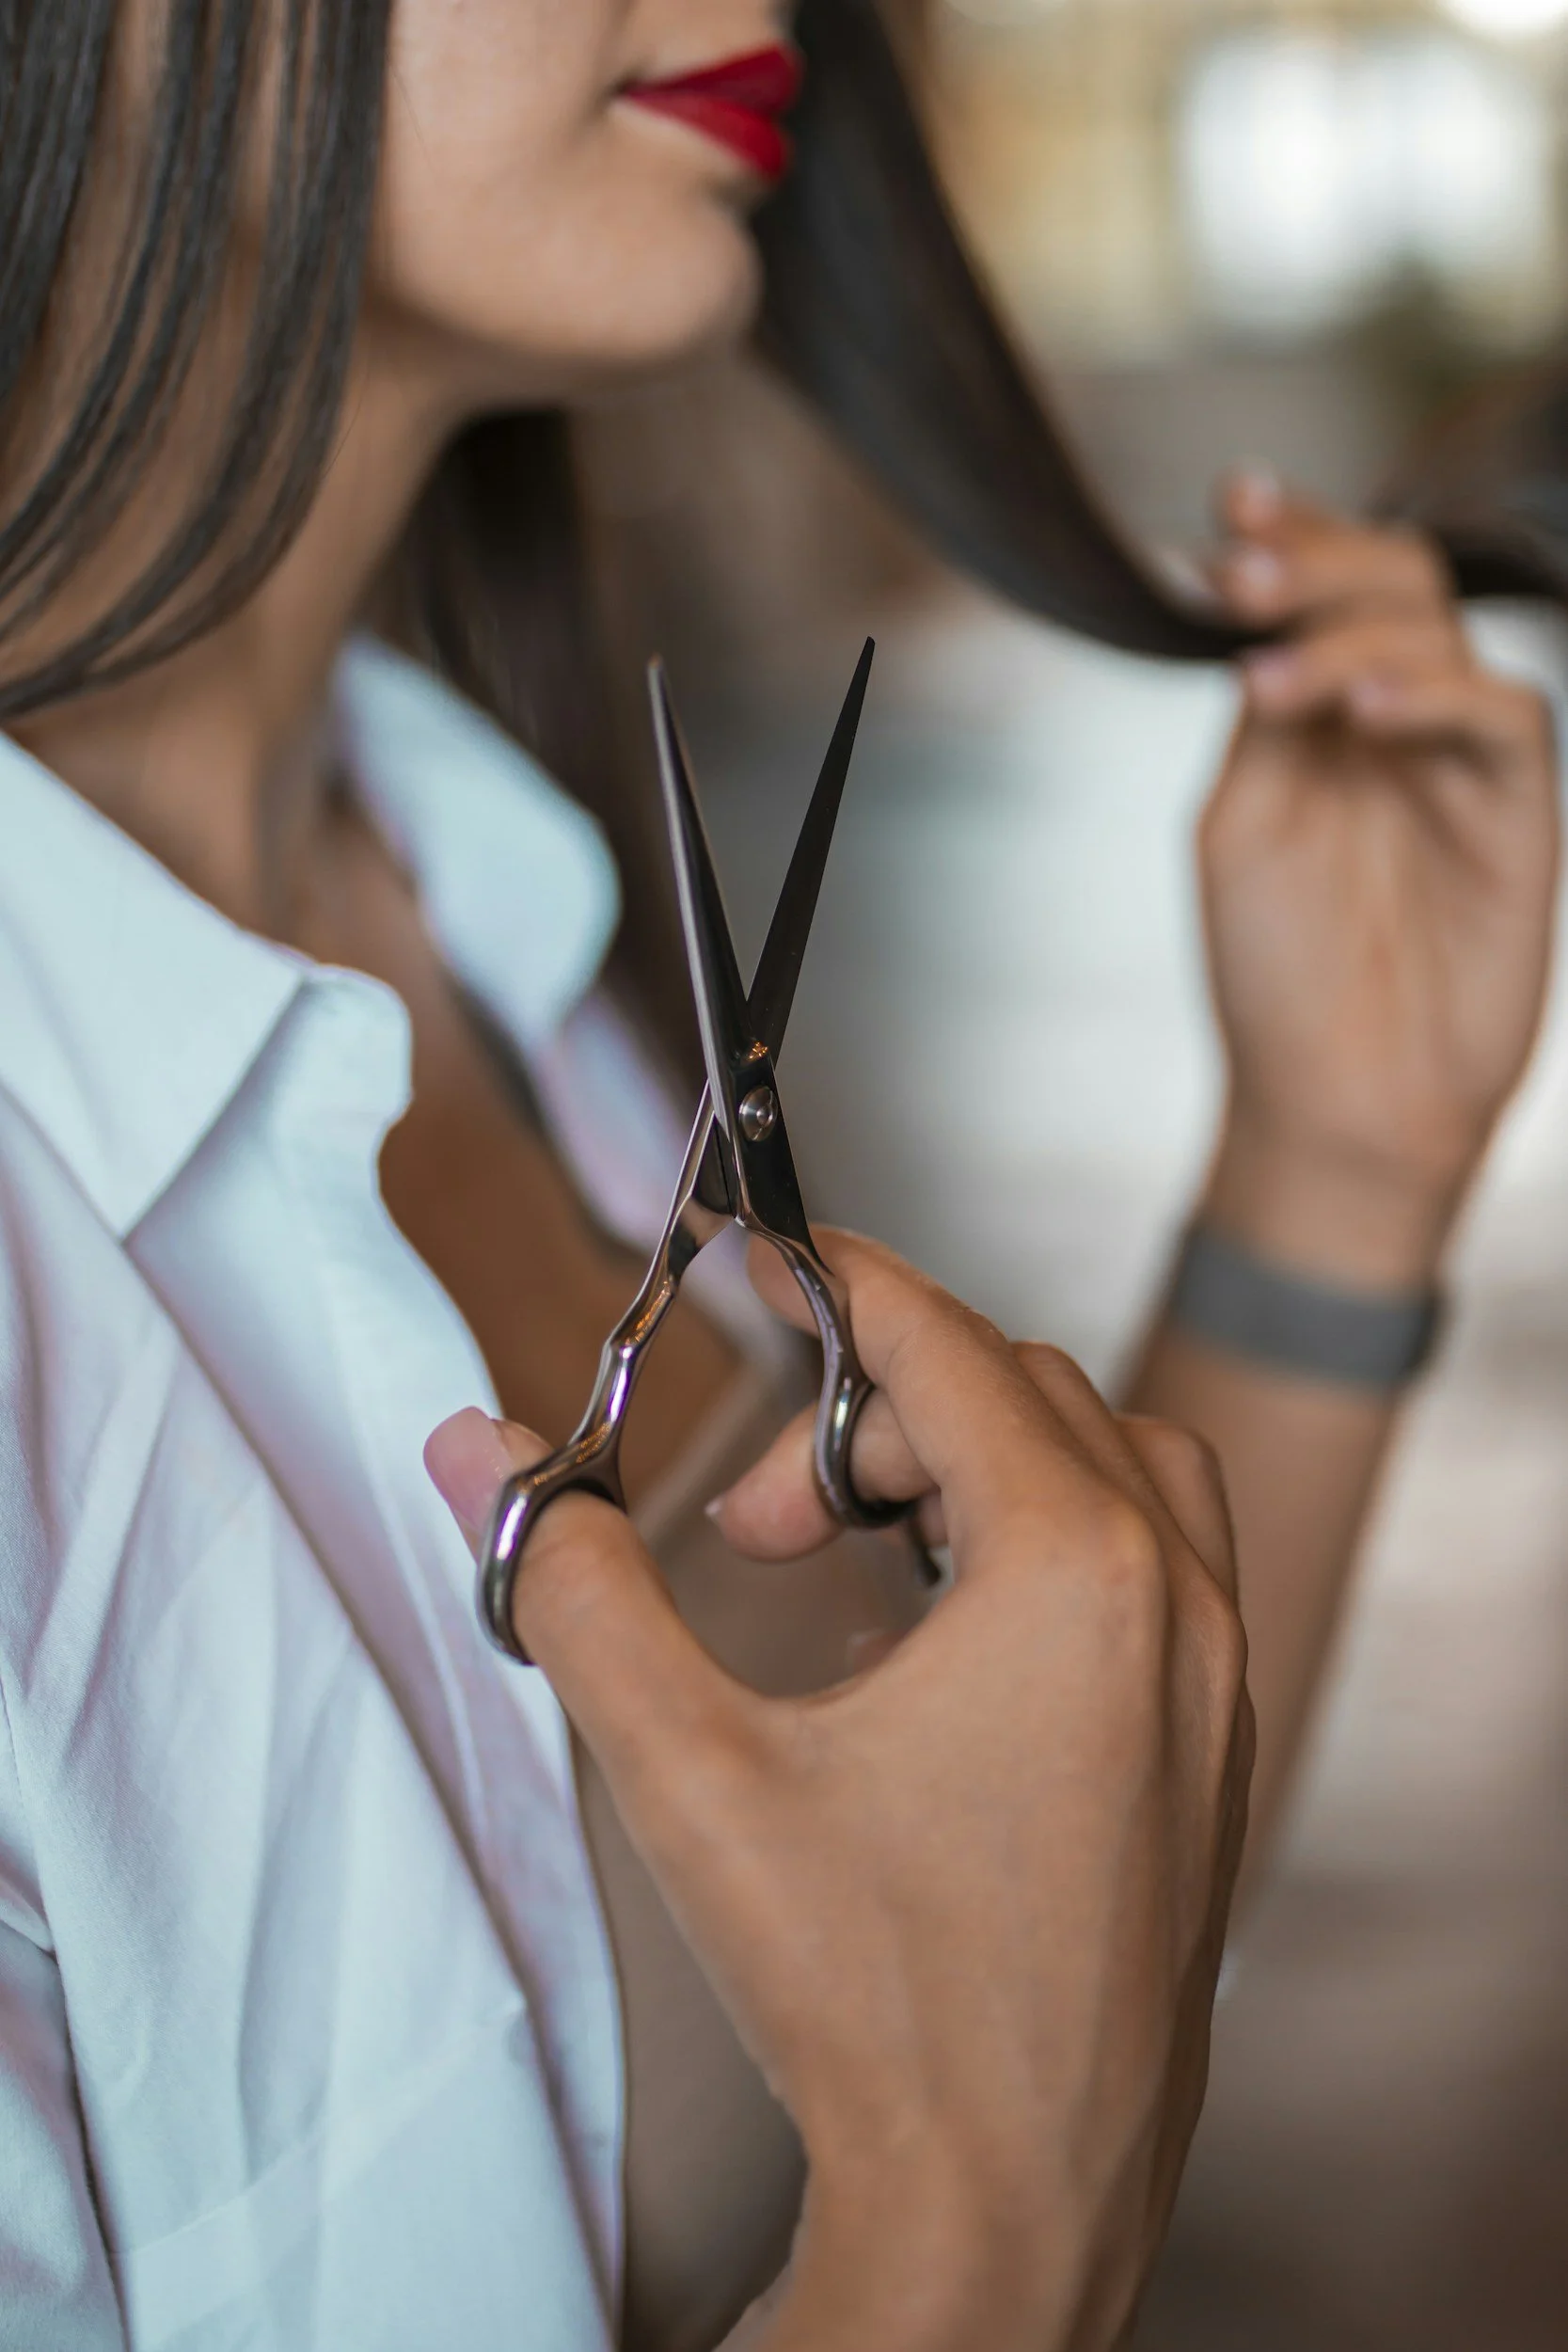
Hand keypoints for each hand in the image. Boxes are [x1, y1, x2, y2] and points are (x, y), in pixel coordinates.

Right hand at [428, 1232, 1252, 2351]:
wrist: (1007, 2202)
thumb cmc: (869, 1999)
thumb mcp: (688, 1772)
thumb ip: (577, 1587)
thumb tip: (485, 1453)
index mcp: (1073, 1573)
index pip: (941, 1341)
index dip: (832, 1280)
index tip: (757, 1257)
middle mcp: (1176, 1605)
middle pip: (1015, 1394)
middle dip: (864, 1421)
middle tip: (759, 1531)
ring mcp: (1215, 1681)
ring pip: (1106, 1467)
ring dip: (972, 1469)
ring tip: (857, 1568)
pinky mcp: (1215, 1752)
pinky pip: (1151, 1569)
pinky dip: (1044, 1547)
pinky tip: (938, 1653)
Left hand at [1203, 470, 1558, 1282]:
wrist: (1337, 1104)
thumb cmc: (1276, 978)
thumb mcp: (1244, 829)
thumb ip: (1260, 722)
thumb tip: (1260, 611)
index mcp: (1318, 716)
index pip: (1316, 594)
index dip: (1287, 535)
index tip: (1230, 502)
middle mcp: (1394, 720)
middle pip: (1388, 583)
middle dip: (1316, 561)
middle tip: (1242, 571)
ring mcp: (1460, 760)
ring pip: (1440, 632)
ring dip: (1351, 635)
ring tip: (1269, 679)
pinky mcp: (1521, 811)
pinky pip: (1502, 716)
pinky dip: (1436, 698)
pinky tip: (1368, 714)